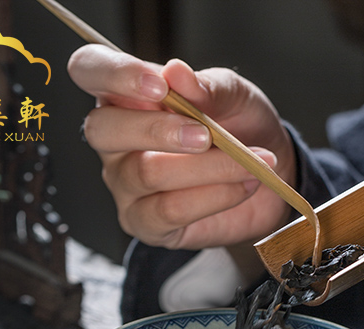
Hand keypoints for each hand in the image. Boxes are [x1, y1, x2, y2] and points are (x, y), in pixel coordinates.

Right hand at [67, 45, 295, 249]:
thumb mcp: (235, 96)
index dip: (115, 74)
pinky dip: (214, 197)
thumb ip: (208, 86)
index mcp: (125, 95)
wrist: (274, 174)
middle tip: (206, 135)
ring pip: (147, 173)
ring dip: (207, 167)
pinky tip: (243, 186)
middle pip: (103, 129)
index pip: (89, 69)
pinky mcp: (146, 223)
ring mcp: (125, 185)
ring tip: (248, 162)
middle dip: (157, 130)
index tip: (160, 86)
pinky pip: (169, 211)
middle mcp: (115, 141)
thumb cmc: (243, 128)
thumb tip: (176, 72)